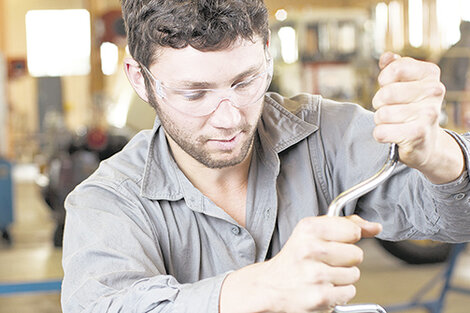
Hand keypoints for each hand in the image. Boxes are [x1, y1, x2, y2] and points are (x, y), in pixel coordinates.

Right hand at [219, 215, 381, 312]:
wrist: (272, 285)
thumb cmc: (295, 258)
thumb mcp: (313, 232)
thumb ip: (345, 225)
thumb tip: (374, 227)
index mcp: (309, 228)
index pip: (353, 230)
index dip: (348, 238)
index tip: (335, 242)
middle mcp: (310, 249)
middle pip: (357, 254)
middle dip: (346, 260)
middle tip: (327, 261)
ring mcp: (315, 274)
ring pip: (354, 274)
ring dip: (342, 277)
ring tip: (323, 275)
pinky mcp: (320, 296)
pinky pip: (349, 292)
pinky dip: (339, 293)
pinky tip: (323, 287)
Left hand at [373, 52, 463, 183]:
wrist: (426, 142)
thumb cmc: (410, 108)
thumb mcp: (404, 84)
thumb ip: (394, 67)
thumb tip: (387, 57)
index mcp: (430, 74)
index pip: (395, 68)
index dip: (384, 80)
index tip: (389, 86)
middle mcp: (434, 91)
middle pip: (385, 93)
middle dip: (379, 103)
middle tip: (390, 109)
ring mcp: (429, 113)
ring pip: (382, 114)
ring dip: (381, 121)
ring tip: (394, 123)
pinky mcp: (418, 134)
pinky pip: (381, 132)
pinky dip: (381, 135)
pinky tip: (393, 135)